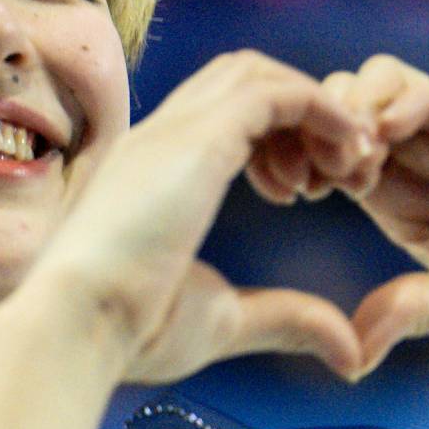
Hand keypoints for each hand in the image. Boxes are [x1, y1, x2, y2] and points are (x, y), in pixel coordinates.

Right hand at [25, 50, 376, 384]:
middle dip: (301, 113)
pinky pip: (277, 93)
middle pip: (241, 78)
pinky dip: (323, 110)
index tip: (310, 192)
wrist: (76, 326)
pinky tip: (349, 153)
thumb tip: (351, 354)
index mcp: (152, 170)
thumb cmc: (129, 332)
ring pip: (259, 73)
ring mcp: (175, 130)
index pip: (220, 111)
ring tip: (352, 165)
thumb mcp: (224, 321)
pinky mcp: (199, 137)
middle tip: (343, 171)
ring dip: (317, 108)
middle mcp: (160, 136)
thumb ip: (286, 319)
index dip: (277, 138)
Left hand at [324, 56, 428, 374]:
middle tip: (322, 172)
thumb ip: (413, 311)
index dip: (306, 159)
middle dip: (322, 127)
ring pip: (389, 84)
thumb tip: (349, 357)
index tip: (298, 191)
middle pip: (347, 107)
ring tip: (358, 155)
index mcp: (404, 200)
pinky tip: (391, 129)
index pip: (332, 155)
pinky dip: (412, 98)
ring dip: (359, 105)